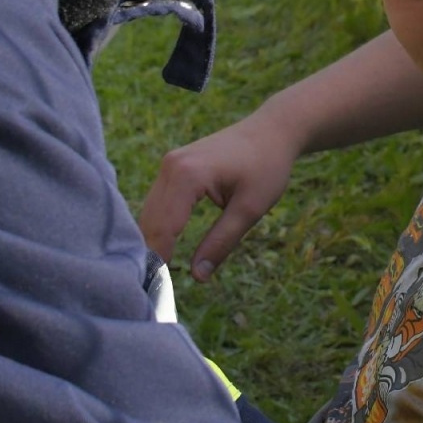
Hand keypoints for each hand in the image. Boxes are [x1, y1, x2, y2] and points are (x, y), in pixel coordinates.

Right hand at [138, 110, 303, 279]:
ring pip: (150, 212)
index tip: (160, 292)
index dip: (159, 261)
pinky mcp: (173, 166)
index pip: (163, 228)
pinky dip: (160, 226)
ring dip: (153, 241)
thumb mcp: (249, 209)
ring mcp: (169, 163)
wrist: (273, 131)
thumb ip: (221, 242)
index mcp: (187, 175)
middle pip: (150, 221)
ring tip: (159, 276)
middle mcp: (171, 166)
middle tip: (157, 291)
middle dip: (152, 254)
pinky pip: (158, 202)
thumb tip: (197, 277)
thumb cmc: (267, 166)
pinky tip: (163, 250)